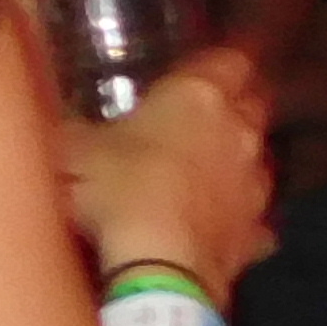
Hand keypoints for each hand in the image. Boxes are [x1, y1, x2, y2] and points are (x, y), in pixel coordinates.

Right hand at [59, 46, 276, 291]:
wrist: (158, 265)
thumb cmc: (116, 188)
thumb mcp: (74, 149)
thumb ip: (79, 131)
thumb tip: (69, 128)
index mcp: (199, 97)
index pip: (230, 60)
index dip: (221, 64)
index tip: (205, 71)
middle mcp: (240, 132)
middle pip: (253, 107)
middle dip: (234, 109)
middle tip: (202, 118)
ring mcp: (255, 183)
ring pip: (257, 162)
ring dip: (235, 164)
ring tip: (203, 175)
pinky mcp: (257, 231)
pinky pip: (253, 219)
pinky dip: (237, 220)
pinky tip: (214, 229)